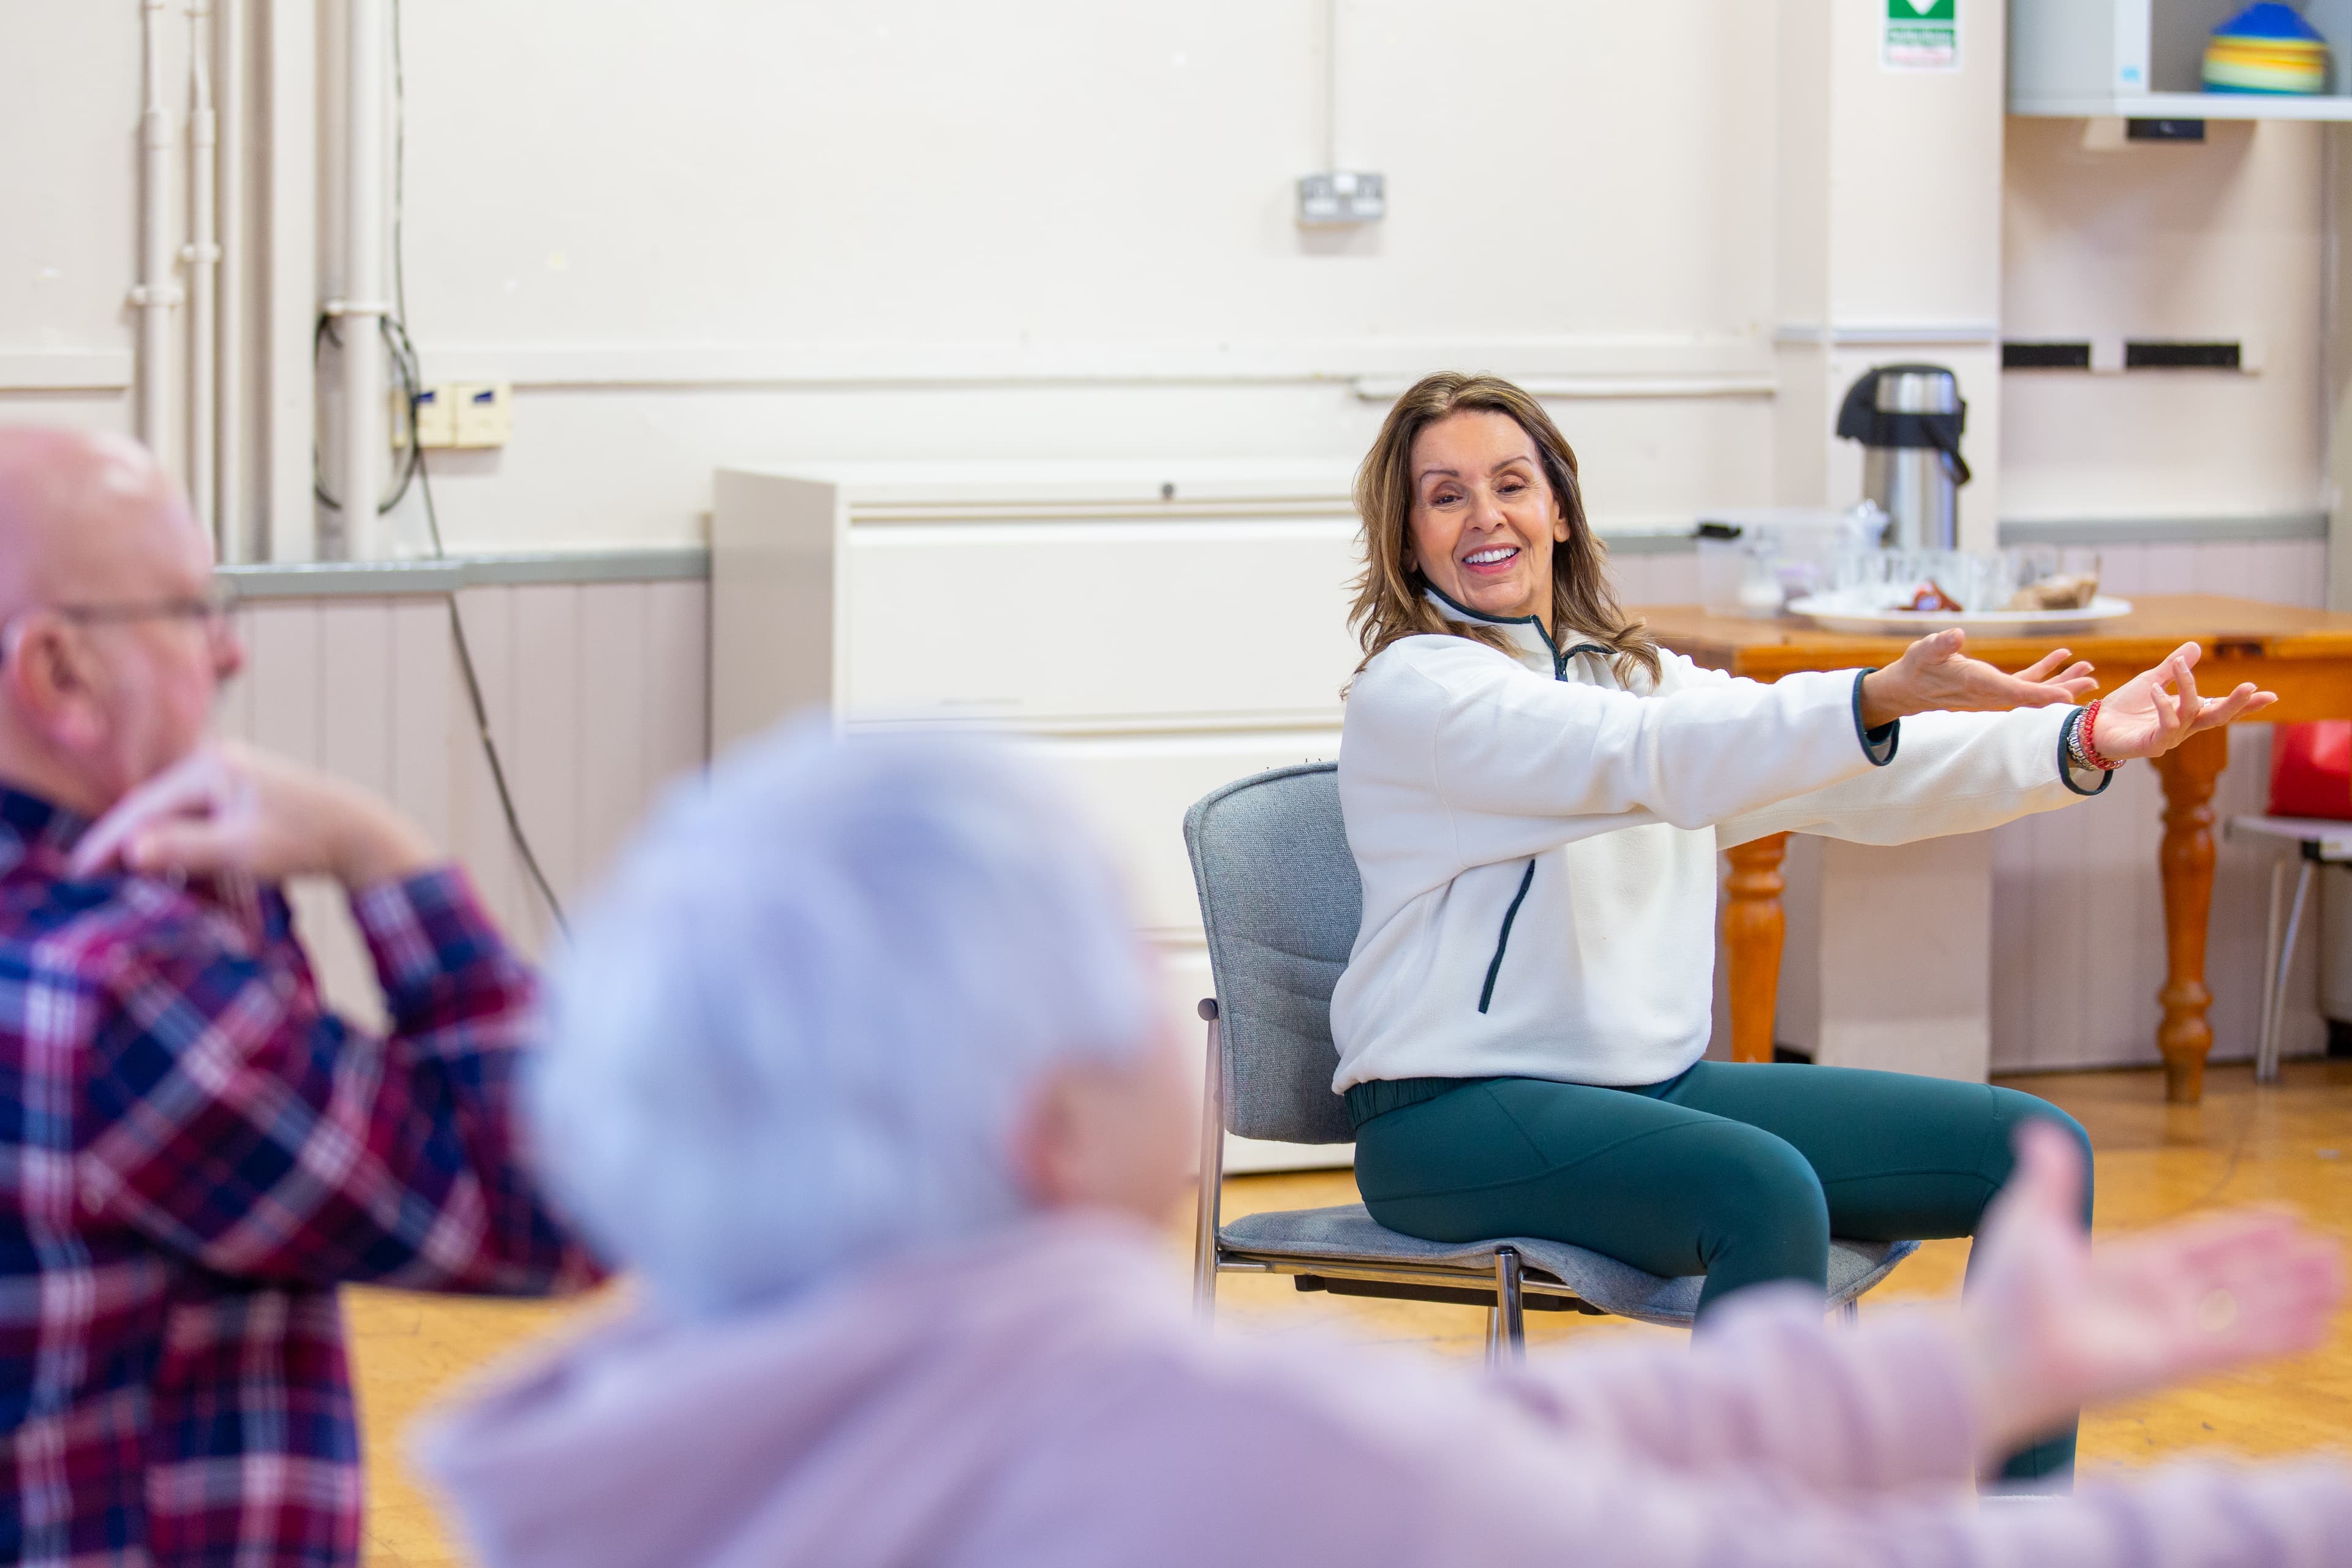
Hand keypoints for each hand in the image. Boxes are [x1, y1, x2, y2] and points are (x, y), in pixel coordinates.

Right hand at [68, 741, 439, 889]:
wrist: (357, 832)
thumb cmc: (305, 840)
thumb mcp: (243, 850)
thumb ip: (186, 848)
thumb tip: (130, 849)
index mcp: (211, 768)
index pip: (143, 808)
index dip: (107, 842)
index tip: (78, 873)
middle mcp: (215, 761)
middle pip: (153, 807)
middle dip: (121, 842)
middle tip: (85, 878)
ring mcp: (228, 773)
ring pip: (172, 813)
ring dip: (147, 843)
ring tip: (112, 875)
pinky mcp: (239, 790)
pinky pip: (194, 816)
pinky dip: (176, 840)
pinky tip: (159, 863)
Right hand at [1856, 630, 2096, 729]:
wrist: (1907, 689)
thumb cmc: (1916, 668)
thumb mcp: (1924, 651)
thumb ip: (1941, 644)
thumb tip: (1957, 635)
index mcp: (1977, 685)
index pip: (2015, 693)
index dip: (2042, 695)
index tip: (2067, 697)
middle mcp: (1990, 694)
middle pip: (2033, 697)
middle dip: (2064, 691)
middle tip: (2091, 682)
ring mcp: (1994, 693)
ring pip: (2034, 692)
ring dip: (2062, 683)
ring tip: (2088, 672)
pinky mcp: (1993, 687)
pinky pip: (2025, 684)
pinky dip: (2045, 673)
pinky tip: (2061, 657)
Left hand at [1958, 1122, 2342, 1467]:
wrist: (1994, 1350)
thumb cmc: (2005, 1293)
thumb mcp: (2031, 1219)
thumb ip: (2050, 1178)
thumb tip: (2039, 1129)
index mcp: (2128, 1267)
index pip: (2202, 1246)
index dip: (2245, 1235)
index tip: (2286, 1220)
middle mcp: (2157, 1302)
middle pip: (2237, 1280)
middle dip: (2286, 1269)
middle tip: (2333, 1254)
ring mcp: (2170, 1334)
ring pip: (2248, 1311)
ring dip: (2295, 1297)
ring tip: (2340, 1283)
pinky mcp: (2175, 1363)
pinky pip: (2240, 1346)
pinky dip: (2279, 1335)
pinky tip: (2318, 1328)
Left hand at [2084, 642, 2276, 760]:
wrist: (2092, 726)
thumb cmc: (2123, 708)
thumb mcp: (2151, 680)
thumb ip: (2174, 668)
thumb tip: (2195, 647)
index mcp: (2188, 714)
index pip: (2221, 708)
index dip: (2245, 704)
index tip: (2270, 695)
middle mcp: (2184, 728)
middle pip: (2217, 717)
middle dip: (2236, 704)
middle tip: (2251, 687)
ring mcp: (2169, 738)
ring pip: (2191, 714)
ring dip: (2187, 686)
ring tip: (2176, 664)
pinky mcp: (2152, 745)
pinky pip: (2167, 725)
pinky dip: (2164, 705)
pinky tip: (2156, 689)